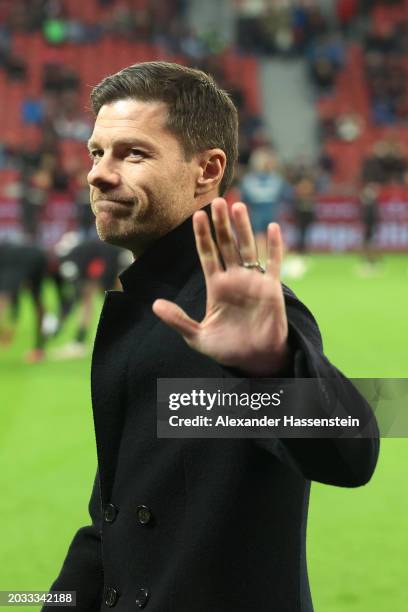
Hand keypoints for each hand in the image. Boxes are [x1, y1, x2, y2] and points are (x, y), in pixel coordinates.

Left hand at [152, 198, 289, 375]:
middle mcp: (234, 279)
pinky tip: (273, 227)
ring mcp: (253, 282)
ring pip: (248, 248)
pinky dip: (274, 246)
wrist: (255, 361)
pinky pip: (274, 263)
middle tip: (217, 200)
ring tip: (238, 206)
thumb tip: (155, 305)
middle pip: (226, 245)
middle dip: (221, 224)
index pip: (207, 255)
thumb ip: (178, 320)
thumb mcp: (197, 337)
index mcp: (216, 286)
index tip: (196, 216)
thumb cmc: (227, 350)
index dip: (202, 236)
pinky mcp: (272, 289)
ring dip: (243, 228)